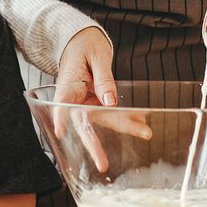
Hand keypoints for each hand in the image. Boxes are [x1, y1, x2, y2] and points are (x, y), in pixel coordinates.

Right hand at [55, 29, 150, 172]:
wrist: (81, 42)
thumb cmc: (84, 47)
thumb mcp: (96, 57)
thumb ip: (103, 79)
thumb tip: (110, 101)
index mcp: (68, 86)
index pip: (62, 104)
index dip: (61, 118)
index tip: (60, 132)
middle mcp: (75, 100)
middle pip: (84, 124)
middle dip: (94, 146)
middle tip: (102, 164)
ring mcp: (85, 103)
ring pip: (103, 120)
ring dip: (123, 127)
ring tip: (145, 132)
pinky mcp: (96, 102)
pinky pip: (111, 112)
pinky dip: (126, 116)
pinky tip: (141, 121)